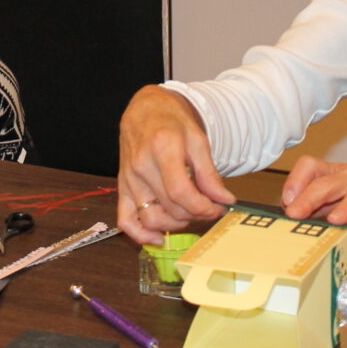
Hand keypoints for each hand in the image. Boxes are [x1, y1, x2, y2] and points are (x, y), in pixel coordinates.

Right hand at [116, 85, 234, 243]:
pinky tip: (159, 237)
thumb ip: (209, 173)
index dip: (203, 207)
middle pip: (170, 207)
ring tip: (188, 213)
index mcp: (162, 148)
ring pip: (151, 218)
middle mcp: (141, 165)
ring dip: (175, 224)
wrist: (145, 110)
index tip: (217, 208)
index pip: (181, 192)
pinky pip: (125, 220)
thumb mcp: (197, 140)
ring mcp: (128, 178)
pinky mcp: (122, 187)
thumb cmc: (171, 122)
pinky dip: (141, 234)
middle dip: (195, 214)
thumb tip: (224, 200)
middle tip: (209, 207)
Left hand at [279, 154, 346, 225]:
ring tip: (333, 219)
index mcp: (340, 174)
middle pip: (328, 181)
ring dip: (344, 204)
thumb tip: (295, 212)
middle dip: (308, 197)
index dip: (296, 182)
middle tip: (294, 214)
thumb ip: (326, 202)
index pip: (311, 168)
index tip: (285, 202)